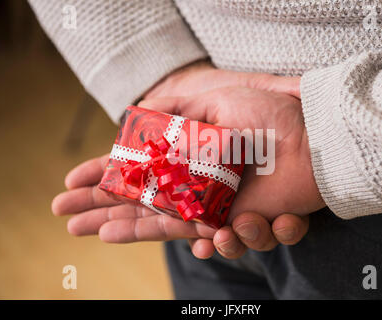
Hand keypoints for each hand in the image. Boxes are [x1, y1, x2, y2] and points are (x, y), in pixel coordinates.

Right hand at [51, 62, 317, 258]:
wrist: (312, 137)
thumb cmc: (267, 117)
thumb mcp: (215, 104)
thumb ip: (180, 116)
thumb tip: (141, 116)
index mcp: (185, 160)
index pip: (134, 176)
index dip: (102, 182)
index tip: (70, 189)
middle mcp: (197, 187)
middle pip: (140, 210)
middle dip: (103, 216)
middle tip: (69, 223)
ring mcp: (219, 208)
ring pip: (177, 233)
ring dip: (167, 233)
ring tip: (195, 224)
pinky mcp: (245, 222)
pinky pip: (224, 243)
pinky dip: (223, 241)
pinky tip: (226, 231)